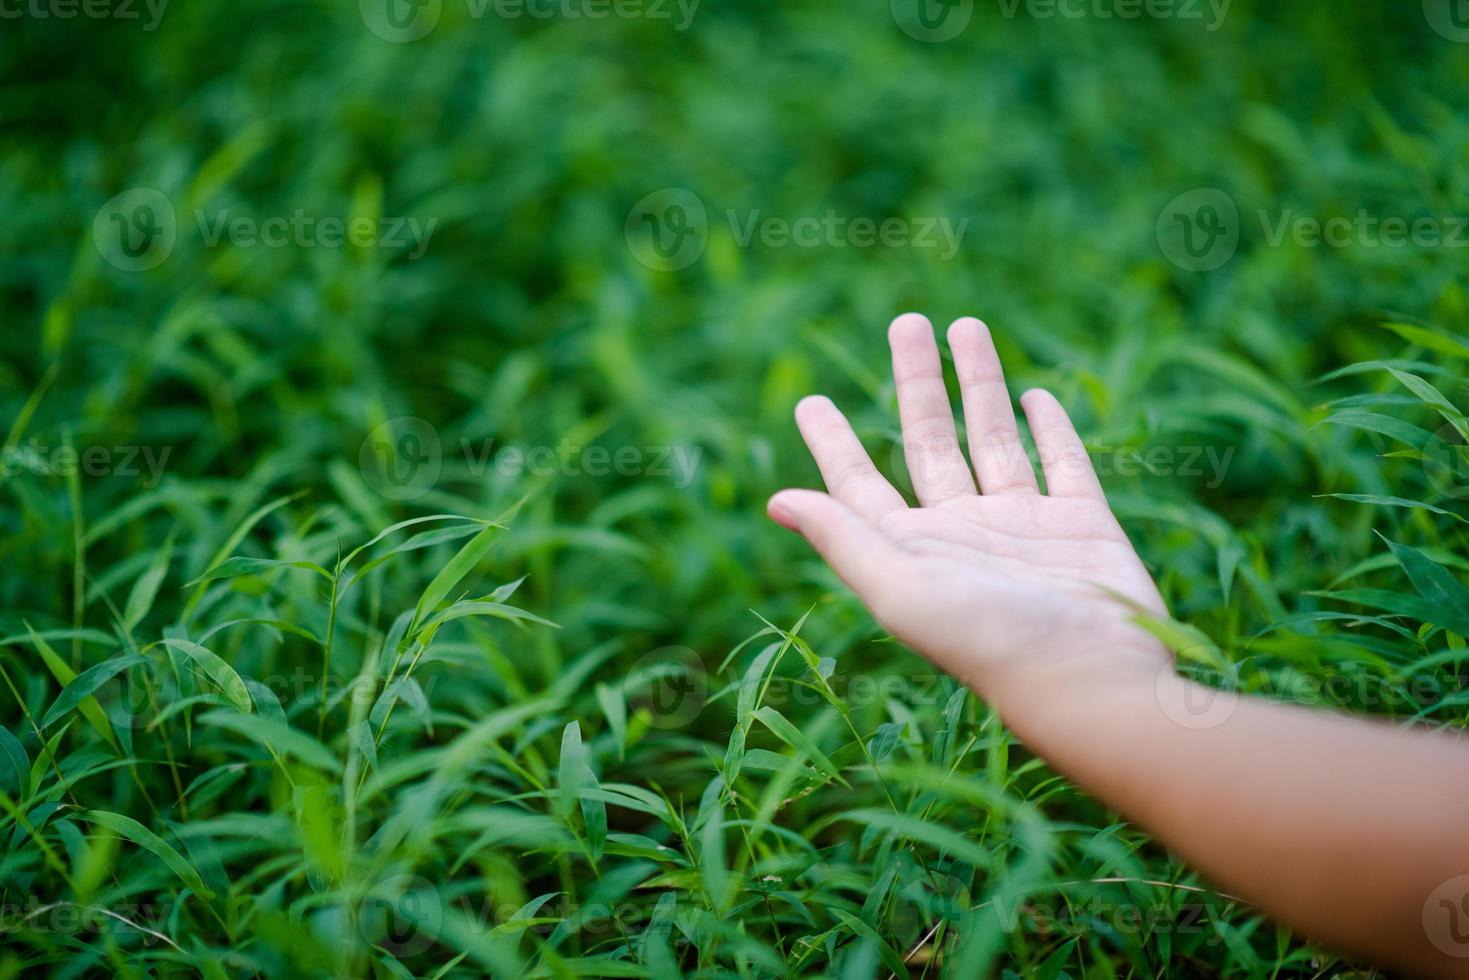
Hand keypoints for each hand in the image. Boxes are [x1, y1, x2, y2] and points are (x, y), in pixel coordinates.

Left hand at [768, 313, 1170, 703]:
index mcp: (911, 549)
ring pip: (995, 439)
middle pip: (929, 442)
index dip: (834, 444)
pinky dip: (1050, 429)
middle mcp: (963, 535)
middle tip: (906, 321)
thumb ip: (843, 538)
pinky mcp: (1085, 527)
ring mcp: (1025, 529)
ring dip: (980, 384)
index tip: (810, 399)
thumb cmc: (987, 639)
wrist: (1091, 677)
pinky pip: (1064, 465)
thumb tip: (775, 499)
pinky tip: (1033, 396)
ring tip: (965, 324)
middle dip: (917, 381)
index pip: (860, 485)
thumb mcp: (900, 587)